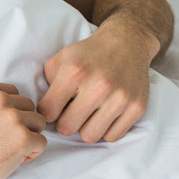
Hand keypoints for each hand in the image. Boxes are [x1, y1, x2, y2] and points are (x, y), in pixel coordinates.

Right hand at [0, 79, 47, 178]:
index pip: (12, 92)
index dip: (9, 110)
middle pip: (28, 105)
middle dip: (22, 122)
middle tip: (6, 140)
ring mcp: (12, 118)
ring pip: (38, 122)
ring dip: (29, 136)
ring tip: (11, 149)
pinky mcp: (22, 138)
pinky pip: (41, 142)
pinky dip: (32, 153)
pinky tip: (15, 159)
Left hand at [36, 21, 153, 143]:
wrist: (127, 42)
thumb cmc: (88, 54)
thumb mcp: (60, 59)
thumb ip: (46, 84)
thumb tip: (41, 112)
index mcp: (74, 73)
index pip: (48, 112)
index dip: (47, 113)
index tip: (53, 108)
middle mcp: (99, 86)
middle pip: (67, 128)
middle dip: (65, 122)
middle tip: (70, 112)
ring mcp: (120, 98)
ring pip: (90, 136)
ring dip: (85, 128)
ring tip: (87, 114)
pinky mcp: (137, 106)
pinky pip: (112, 136)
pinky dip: (105, 129)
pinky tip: (104, 115)